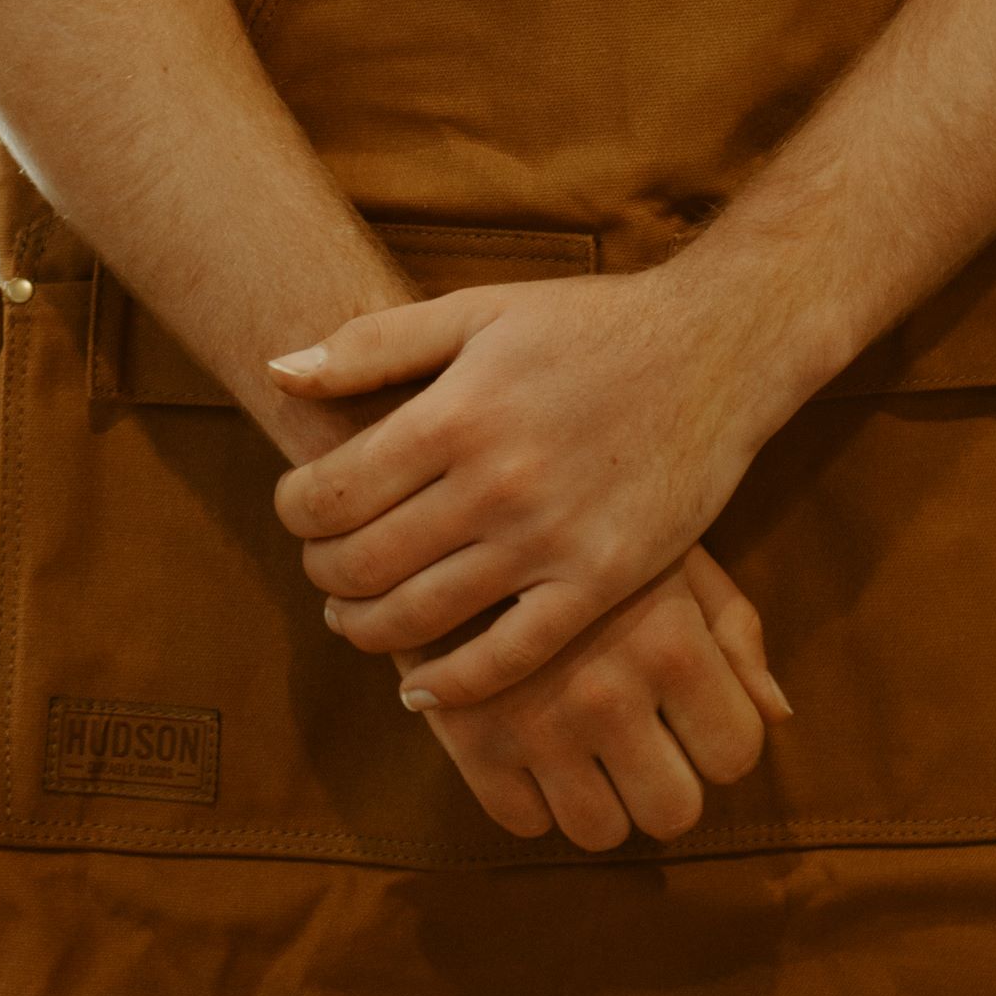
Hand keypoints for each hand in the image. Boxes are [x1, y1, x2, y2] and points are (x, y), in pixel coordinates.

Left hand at [269, 259, 804, 710]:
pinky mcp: (601, 582)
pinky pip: (508, 657)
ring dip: (365, 630)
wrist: (716, 348)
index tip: (298, 510)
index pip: (329, 492)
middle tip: (323, 568)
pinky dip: (452, 685)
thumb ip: (372, 342)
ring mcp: (549, 540)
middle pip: (361, 563)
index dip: (294, 511)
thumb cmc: (590, 324)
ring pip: (419, 618)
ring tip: (355, 618)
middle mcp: (495, 483)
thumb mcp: (478, 310)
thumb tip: (278, 372)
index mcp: (456, 412)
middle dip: (322, 573)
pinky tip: (420, 686)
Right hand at [412, 545, 788, 848]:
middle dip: (665, 786)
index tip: (693, 719)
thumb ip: (732, 629)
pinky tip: (532, 746)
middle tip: (644, 749)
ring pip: (599, 831)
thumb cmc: (585, 520)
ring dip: (600, 800)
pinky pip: (523, 822)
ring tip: (588, 750)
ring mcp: (534, 724)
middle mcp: (608, 694)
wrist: (452, 496)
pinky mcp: (468, 740)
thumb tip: (778, 715)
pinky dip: (532, 796)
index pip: (735, 752)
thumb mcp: (669, 553)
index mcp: (671, 644)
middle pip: (674, 812)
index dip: (720, 740)